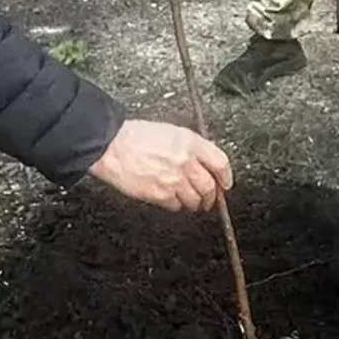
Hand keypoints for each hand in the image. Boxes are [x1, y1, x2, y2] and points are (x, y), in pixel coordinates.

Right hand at [90, 119, 232, 211]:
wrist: (112, 146)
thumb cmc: (135, 136)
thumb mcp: (171, 132)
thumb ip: (190, 147)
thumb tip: (203, 163)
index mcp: (190, 143)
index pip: (220, 163)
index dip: (226, 176)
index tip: (225, 183)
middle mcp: (186, 161)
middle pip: (210, 186)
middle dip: (212, 196)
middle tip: (210, 199)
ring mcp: (174, 180)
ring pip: (195, 199)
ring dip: (195, 203)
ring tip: (192, 202)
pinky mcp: (160, 194)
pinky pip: (177, 206)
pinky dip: (177, 206)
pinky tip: (172, 200)